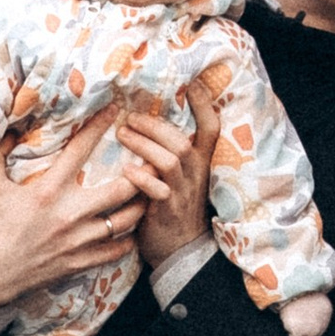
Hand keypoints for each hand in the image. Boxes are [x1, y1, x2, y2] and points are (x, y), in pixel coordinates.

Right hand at [0, 99, 160, 308]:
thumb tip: (9, 127)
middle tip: (155, 160)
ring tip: (152, 194)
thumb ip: (0, 154)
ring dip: (141, 206)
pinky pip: (114, 251)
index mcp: (48, 190)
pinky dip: (127, 241)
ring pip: (125, 221)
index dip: (98, 126)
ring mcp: (77, 240)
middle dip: (141, 173)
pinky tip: (132, 232)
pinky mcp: (79, 262)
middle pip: (120, 189)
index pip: (80, 150)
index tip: (114, 109)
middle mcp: (69, 213)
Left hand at [120, 71, 222, 269]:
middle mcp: (195, 176)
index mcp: (200, 163)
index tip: (194, 84)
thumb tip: (148, 119)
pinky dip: (142, 178)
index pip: (211, 130)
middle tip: (130, 118)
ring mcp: (183, 194)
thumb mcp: (181, 177)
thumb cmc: (174, 207)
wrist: (180, 251)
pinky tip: (127, 171)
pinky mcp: (168, 212)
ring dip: (144, 145)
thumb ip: (171, 151)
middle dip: (155, 126)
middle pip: (182, 142)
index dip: (205, 106)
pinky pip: (158, 191)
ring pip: (170, 161)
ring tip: (123, 135)